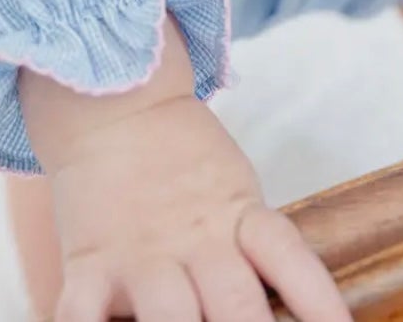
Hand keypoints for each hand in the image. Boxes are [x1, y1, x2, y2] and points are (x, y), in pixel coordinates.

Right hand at [47, 93, 348, 320]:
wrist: (116, 101)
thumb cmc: (183, 161)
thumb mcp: (233, 190)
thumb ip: (252, 244)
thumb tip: (287, 302)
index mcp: (239, 215)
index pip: (290, 257)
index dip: (320, 300)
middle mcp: (196, 239)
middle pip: (235, 302)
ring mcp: (142, 253)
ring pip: (169, 316)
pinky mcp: (90, 262)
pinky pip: (82, 313)